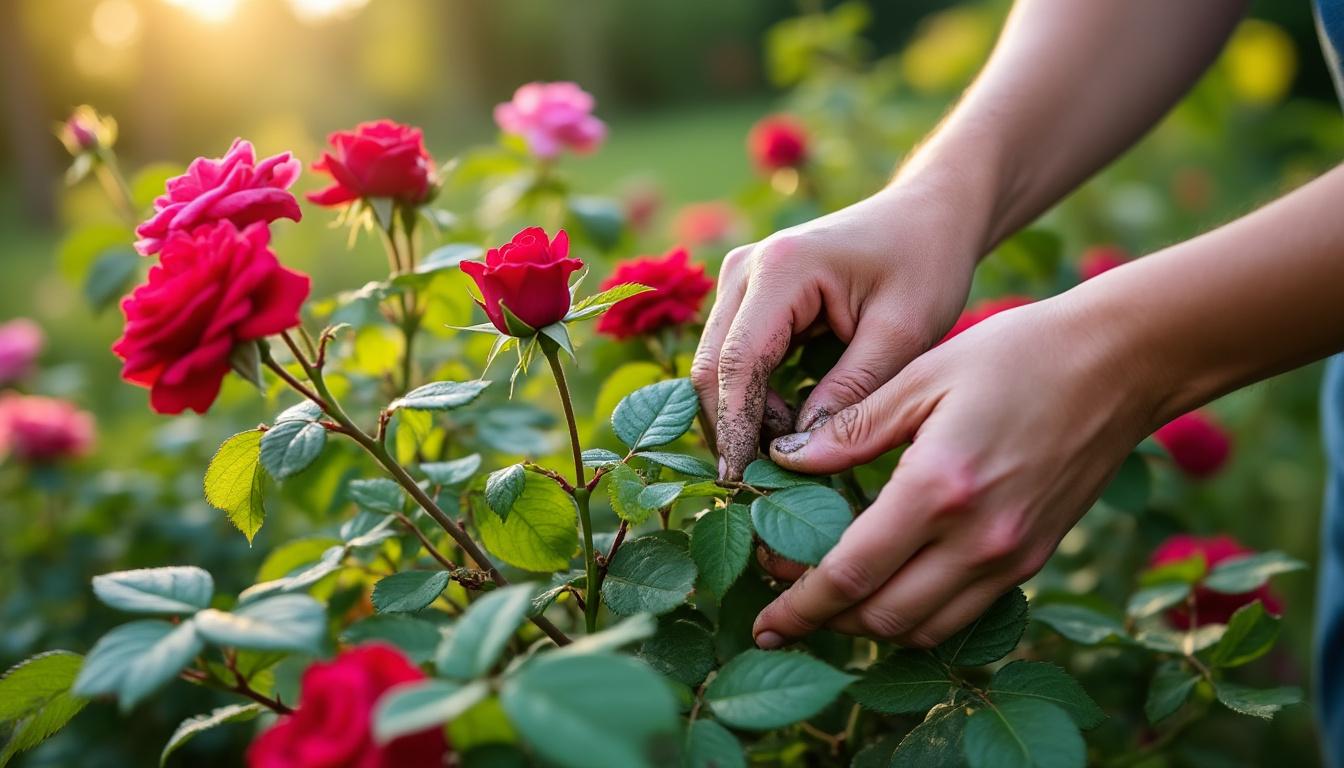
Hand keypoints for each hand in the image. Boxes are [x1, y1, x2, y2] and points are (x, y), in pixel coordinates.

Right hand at [692, 180, 984, 480]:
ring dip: (742, 415)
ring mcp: (738, 278)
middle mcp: (744, 267)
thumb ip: (851, 393)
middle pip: (712, 367)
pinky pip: (732, 357)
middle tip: (765, 483)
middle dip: (732, 428)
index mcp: (782, 268)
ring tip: (791, 454)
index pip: (738, 363)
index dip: (736, 428)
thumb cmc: (925, 265)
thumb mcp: (903, 335)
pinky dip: (752, 397)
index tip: (742, 483)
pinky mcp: (745, 294)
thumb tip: (799, 451)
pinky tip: (789, 426)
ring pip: (715, 366)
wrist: (927, 215)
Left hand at [752, 294, 1161, 648]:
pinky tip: (888, 588)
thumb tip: (783, 461)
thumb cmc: (1017, 355)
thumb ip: (850, 428)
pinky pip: (963, 615)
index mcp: (939, 489)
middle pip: (881, 618)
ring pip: (922, 629)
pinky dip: (916, 616)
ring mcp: (1011, 558)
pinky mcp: (1032, 559)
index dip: (798, 605)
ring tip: (827, 603)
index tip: (762, 617)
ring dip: (868, 626)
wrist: (1119, 365)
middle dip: (823, 621)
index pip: (850, 575)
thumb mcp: (922, 377)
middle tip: (782, 602)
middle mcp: (979, 540)